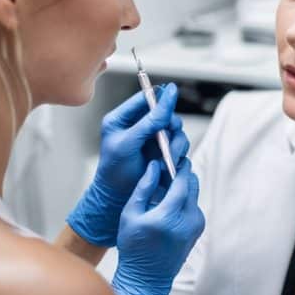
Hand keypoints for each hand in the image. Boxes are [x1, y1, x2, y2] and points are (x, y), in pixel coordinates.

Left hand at [67, 83, 189, 246]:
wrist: (117, 198)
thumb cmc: (115, 171)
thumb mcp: (129, 142)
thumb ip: (149, 121)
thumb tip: (167, 97)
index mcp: (122, 118)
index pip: (145, 98)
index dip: (159, 98)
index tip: (172, 96)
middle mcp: (139, 126)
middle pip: (165, 113)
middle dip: (170, 124)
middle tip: (168, 135)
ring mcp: (152, 138)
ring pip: (175, 129)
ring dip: (176, 141)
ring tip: (169, 155)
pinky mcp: (162, 151)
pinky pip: (179, 143)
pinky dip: (178, 151)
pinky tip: (170, 161)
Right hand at [112, 159, 204, 294]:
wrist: (147, 278)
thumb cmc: (133, 246)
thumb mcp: (131, 215)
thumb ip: (144, 187)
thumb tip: (154, 165)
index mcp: (169, 216)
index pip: (182, 182)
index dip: (179, 167)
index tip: (173, 156)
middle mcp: (187, 220)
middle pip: (192, 185)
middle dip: (182, 174)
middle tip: (170, 165)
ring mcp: (196, 226)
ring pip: (194, 194)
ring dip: (184, 186)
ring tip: (167, 182)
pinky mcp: (198, 229)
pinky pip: (194, 205)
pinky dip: (185, 199)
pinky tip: (170, 200)